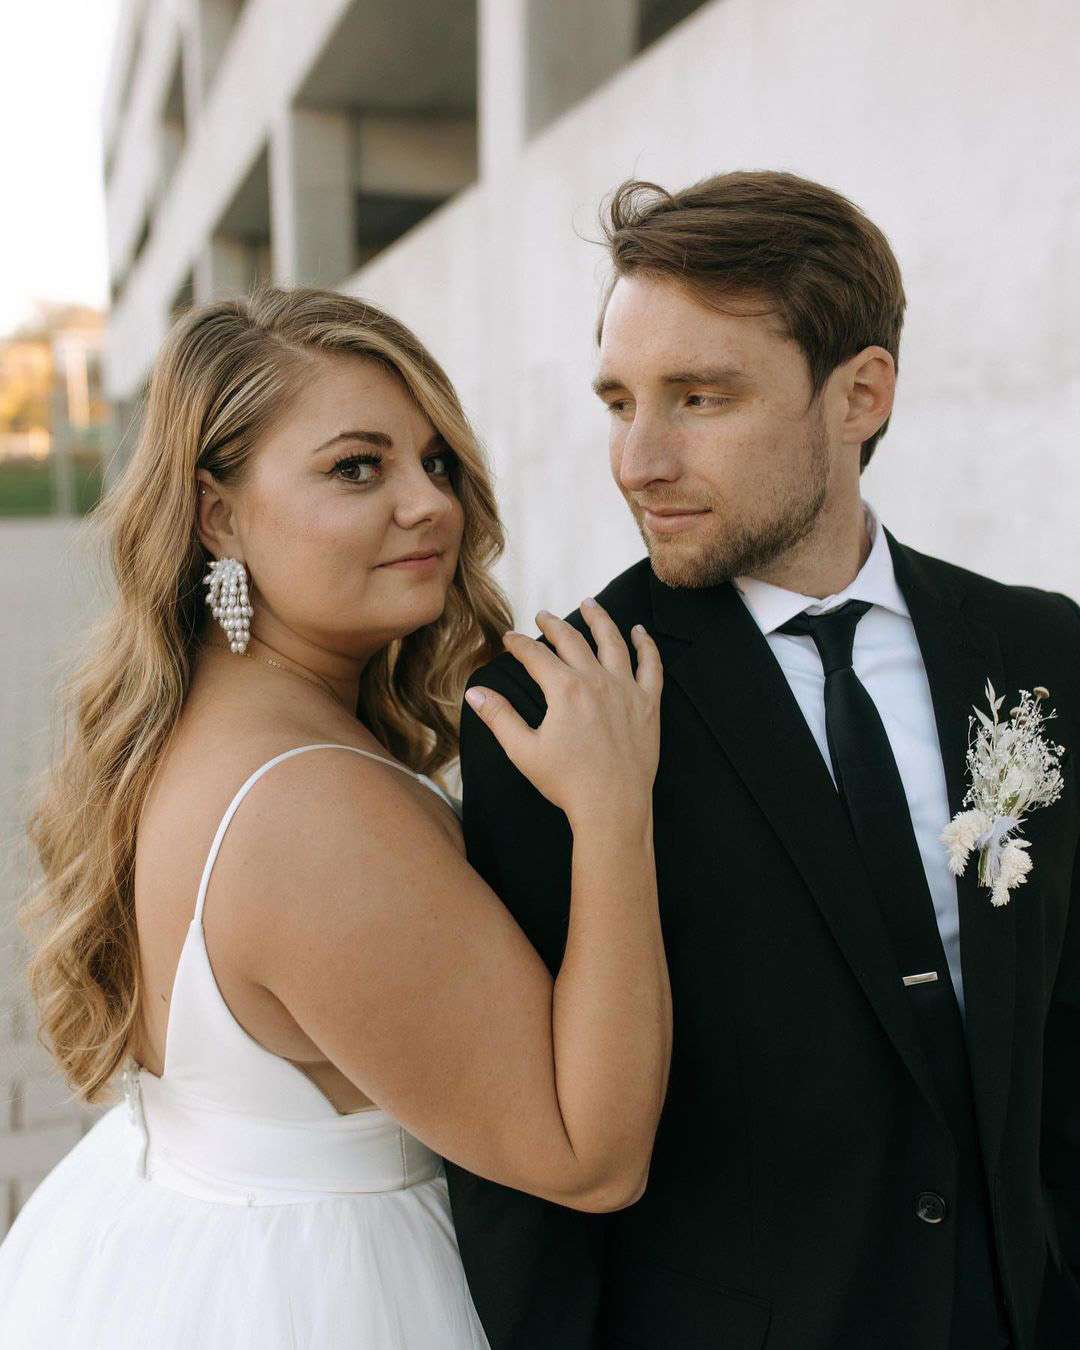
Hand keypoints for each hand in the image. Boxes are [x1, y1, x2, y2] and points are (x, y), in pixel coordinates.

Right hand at [465, 599, 662, 825]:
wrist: (613, 807)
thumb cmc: (567, 783)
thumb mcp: (523, 751)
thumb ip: (499, 717)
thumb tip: (474, 692)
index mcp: (564, 689)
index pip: (535, 655)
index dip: (518, 643)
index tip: (508, 638)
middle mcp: (596, 680)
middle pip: (572, 640)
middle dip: (554, 625)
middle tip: (542, 616)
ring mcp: (626, 689)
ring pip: (613, 642)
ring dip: (599, 619)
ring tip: (589, 603)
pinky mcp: (648, 703)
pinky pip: (651, 665)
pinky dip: (646, 645)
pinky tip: (639, 632)